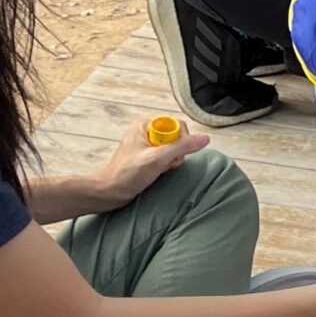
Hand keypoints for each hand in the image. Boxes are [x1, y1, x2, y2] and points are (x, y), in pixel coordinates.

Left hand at [95, 118, 211, 206]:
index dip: (181, 140)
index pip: (177, 125)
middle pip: (178, 137)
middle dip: (176, 153)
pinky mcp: (149, 156)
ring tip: (158, 169)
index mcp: (145, 124)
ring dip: (172, 161)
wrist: (110, 192)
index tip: (172, 154)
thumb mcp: (157, 159)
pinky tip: (158, 172)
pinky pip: (169, 157)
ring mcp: (148, 144)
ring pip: (175, 149)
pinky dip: (167, 166)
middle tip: (163, 163)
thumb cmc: (126, 174)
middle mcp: (147, 131)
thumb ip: (182, 147)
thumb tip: (204, 139)